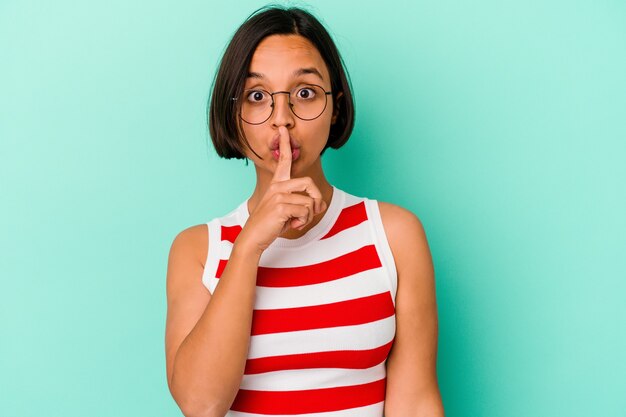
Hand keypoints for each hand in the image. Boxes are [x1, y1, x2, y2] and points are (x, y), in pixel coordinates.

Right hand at [235, 126, 326, 254]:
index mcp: (277, 184)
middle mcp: (277, 186)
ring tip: (296, 221)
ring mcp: (278, 195)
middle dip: (316, 199)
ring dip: (308, 216)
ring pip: (310, 201)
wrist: (254, 237)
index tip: (283, 130)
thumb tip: (321, 203)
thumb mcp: (289, 211)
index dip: (284, 144)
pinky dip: (303, 221)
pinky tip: (292, 225)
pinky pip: (305, 211)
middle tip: (311, 213)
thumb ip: (304, 203)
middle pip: (309, 183)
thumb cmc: (271, 224)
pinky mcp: (281, 205)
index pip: (283, 160)